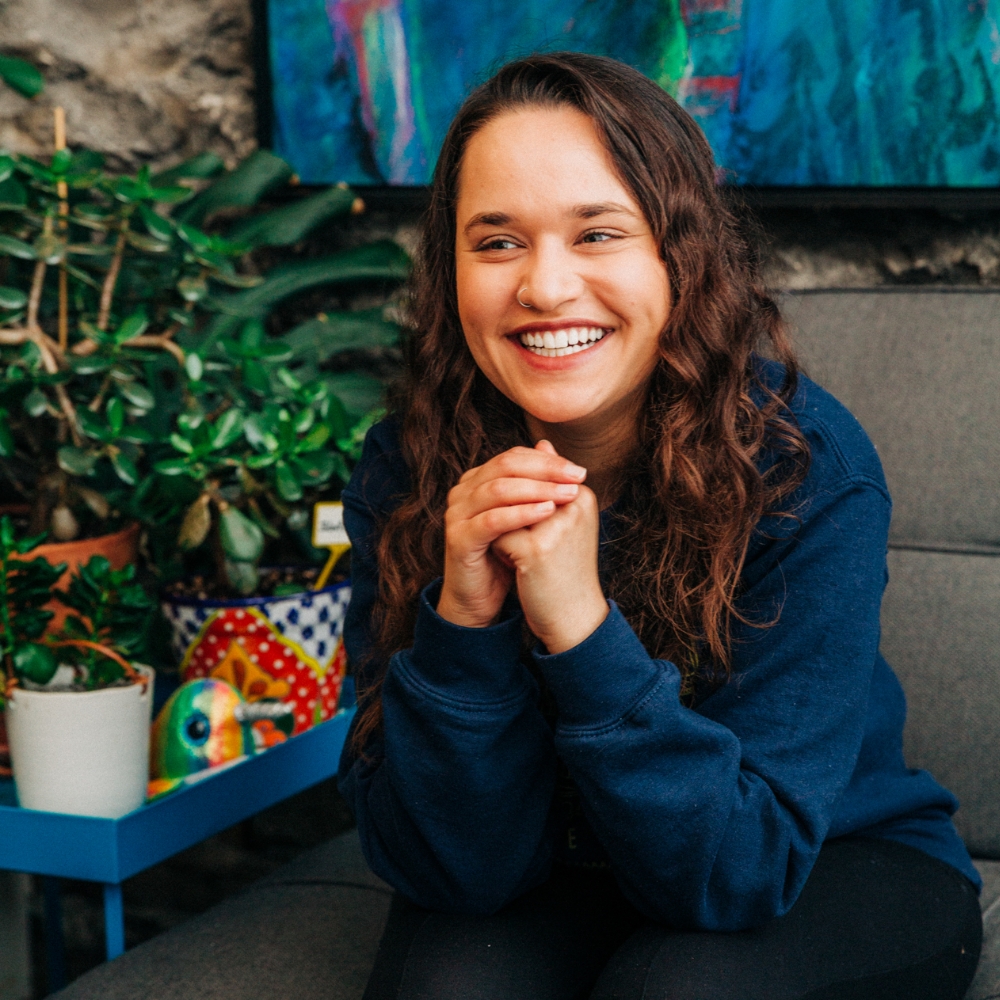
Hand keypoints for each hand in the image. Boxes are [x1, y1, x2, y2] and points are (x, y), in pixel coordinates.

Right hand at [437, 443, 586, 628]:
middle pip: (505, 467)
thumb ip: (535, 487)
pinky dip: (521, 513)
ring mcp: (457, 514)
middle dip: (545, 470)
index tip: (579, 471)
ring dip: (538, 489)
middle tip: (578, 477)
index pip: (513, 458)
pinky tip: (547, 512)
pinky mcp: (458, 538)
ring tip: (568, 494)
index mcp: (476, 482)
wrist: (481, 599)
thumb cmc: (506, 558)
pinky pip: (492, 520)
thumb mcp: (526, 519)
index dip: (547, 461)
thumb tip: (550, 446)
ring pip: (499, 490)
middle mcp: (462, 492)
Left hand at [491, 442, 607, 653]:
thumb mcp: (564, 519)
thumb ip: (550, 481)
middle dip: (504, 505)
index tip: (526, 523)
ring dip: (499, 525)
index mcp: (582, 495)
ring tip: (511, 549)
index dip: (517, 494)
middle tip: (510, 534)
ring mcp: (554, 526)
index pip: (534, 472)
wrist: (575, 617)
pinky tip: (508, 565)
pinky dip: (496, 547)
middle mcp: (572, 505)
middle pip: (516, 485)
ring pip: (503, 508)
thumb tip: (541, 442)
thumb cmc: (567, 568)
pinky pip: (497, 532)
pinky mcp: (535, 549)